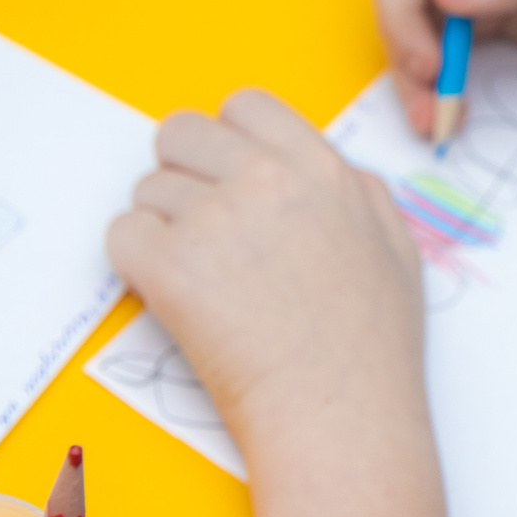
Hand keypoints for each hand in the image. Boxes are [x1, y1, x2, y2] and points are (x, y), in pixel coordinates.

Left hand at [107, 92, 424, 450]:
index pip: (244, 105)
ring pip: (146, 190)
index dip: (228, 141)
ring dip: (163, 228)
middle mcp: (265, 179)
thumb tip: (322, 171)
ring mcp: (214, 219)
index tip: (230, 178)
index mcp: (320, 168)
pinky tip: (172, 295)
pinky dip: (136, 264)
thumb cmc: (372, 345)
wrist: (340, 412)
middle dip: (182, 175)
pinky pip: (121, 235)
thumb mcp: (395, 245)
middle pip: (179, 133)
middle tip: (202, 229)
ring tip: (202, 279)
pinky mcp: (169, 265)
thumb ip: (357, 193)